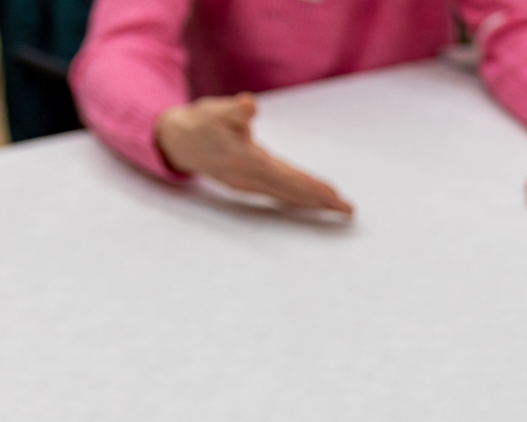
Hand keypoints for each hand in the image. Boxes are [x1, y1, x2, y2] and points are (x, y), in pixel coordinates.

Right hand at [153, 94, 352, 214]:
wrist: (178, 141)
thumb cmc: (201, 122)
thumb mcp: (215, 110)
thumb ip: (233, 110)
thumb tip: (248, 104)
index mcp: (244, 161)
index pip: (285, 176)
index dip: (309, 186)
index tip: (332, 194)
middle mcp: (248, 178)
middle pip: (290, 192)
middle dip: (319, 201)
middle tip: (348, 211)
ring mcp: (248, 186)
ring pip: (286, 197)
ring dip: (312, 204)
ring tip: (338, 209)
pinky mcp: (248, 186)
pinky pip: (279, 196)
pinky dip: (298, 200)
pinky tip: (314, 204)